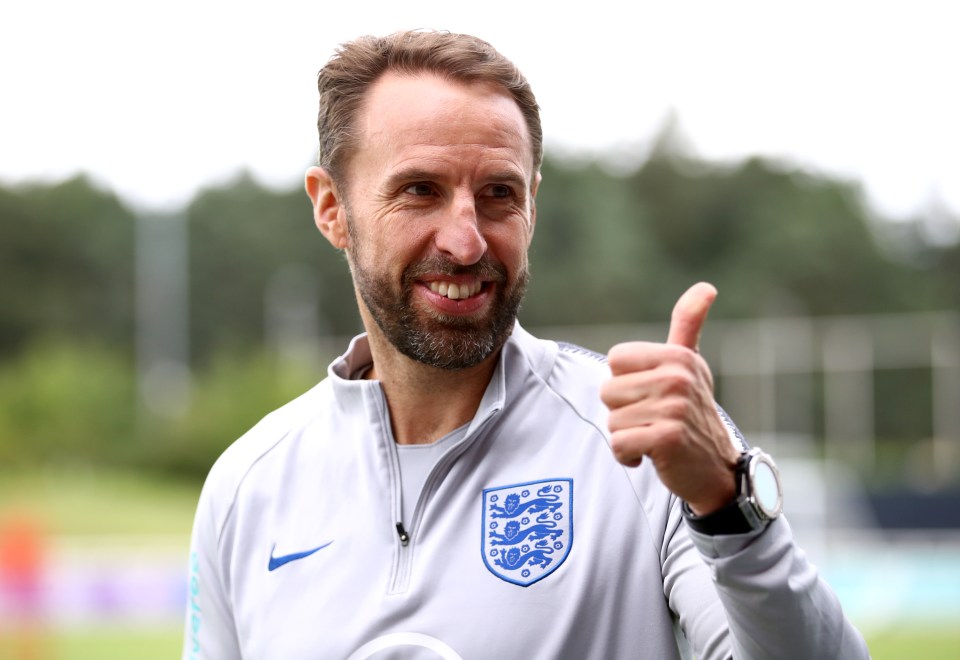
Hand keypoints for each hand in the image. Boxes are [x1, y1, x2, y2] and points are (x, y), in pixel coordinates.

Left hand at [600, 282, 738, 514]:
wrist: (715, 469)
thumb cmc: (692, 412)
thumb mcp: (690, 366)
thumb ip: (688, 325)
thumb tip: (706, 286)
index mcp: (677, 356)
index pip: (615, 360)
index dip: (625, 382)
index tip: (651, 394)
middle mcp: (678, 377)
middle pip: (609, 391)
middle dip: (623, 412)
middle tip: (653, 420)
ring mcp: (674, 408)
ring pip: (612, 420)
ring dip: (626, 436)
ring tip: (654, 437)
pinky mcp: (667, 438)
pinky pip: (619, 443)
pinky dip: (627, 456)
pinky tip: (651, 455)